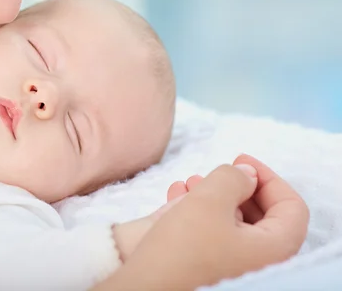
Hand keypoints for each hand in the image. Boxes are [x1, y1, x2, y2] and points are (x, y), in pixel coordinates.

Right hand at [92, 155, 308, 290]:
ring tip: (190, 182)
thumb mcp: (209, 200)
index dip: (267, 176)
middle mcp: (257, 263)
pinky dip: (198, 213)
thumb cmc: (182, 250)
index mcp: (272, 250)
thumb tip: (246, 175)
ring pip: (233, 223)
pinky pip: (211, 235)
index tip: (240, 160)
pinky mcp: (206, 269)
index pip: (290, 206)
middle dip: (238, 186)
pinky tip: (177, 197)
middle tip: (218, 171)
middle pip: (262, 215)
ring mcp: (231, 268)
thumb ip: (234, 178)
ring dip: (214, 196)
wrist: (145, 289)